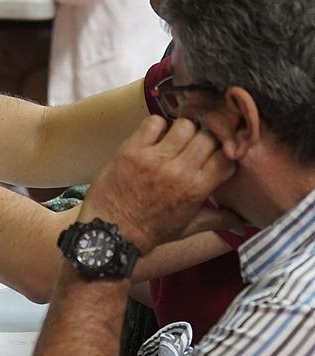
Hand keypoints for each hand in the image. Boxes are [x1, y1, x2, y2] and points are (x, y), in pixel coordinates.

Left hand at [82, 114, 234, 253]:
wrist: (111, 232)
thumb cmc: (150, 231)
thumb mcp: (188, 228)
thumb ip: (218, 220)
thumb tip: (245, 223)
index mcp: (197, 189)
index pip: (228, 157)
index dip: (226, 151)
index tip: (219, 151)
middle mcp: (180, 171)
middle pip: (209, 136)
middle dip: (206, 137)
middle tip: (196, 142)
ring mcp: (155, 158)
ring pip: (185, 125)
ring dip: (183, 129)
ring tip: (174, 139)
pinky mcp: (132, 150)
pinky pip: (154, 122)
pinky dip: (156, 125)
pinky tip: (153, 137)